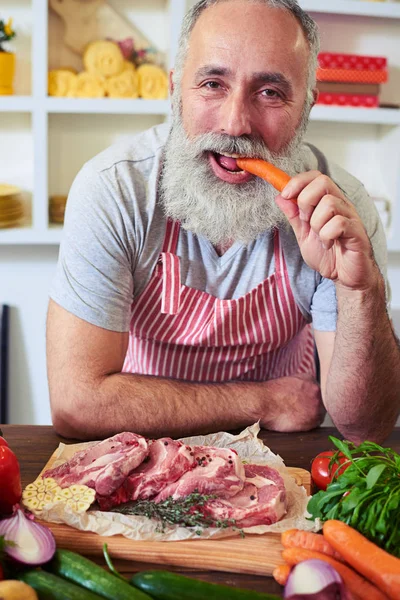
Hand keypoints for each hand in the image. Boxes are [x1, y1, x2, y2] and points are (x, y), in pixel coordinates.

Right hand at [260, 374, 324, 432]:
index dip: (308, 398)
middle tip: (299, 410)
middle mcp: (317, 390)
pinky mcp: (314, 419)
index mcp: (310, 379)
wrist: (264, 403)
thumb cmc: (270, 394)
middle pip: (320, 401)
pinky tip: (296, 422)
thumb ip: (300, 385)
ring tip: (296, 416)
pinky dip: (307, 425)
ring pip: (319, 413)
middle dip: (311, 406)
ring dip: (310, 416)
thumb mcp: (288, 381)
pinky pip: (315, 424)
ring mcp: (317, 404)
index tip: (302, 402)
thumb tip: (303, 395)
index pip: (315, 390)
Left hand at [275, 172, 377, 290]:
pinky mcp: (357, 232)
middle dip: (306, 200)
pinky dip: (327, 236)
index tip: (285, 194)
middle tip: (305, 220)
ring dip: (316, 223)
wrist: (345, 277)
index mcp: (328, 202)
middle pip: (323, 182)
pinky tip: (328, 244)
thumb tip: (280, 197)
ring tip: (319, 236)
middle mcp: (341, 205)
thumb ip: (294, 217)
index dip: (298, 181)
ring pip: (330, 203)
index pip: (315, 176)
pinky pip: (339, 223)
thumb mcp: (303, 235)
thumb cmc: (328, 255)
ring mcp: (350, 217)